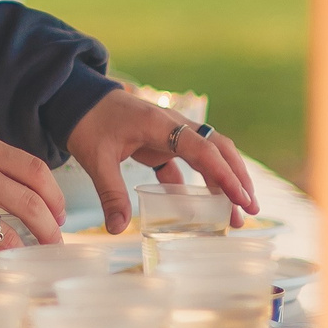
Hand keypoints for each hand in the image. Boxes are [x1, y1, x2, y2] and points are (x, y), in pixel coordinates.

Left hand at [65, 89, 257, 233]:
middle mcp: (174, 126)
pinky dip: (198, 183)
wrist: (77, 98)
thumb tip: (117, 229)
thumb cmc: (88, 122)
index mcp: (162, 125)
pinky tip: (200, 207)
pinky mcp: (162, 142)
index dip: (226, 176)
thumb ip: (110, 193)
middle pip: (218, 150)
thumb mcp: (96, 158)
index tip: (242, 199)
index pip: (204, 151)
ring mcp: (170, 133)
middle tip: (250, 209)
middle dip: (237, 179)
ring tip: (234, 213)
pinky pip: (188, 163)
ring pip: (208, 156)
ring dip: (222, 182)